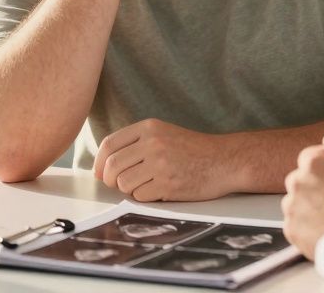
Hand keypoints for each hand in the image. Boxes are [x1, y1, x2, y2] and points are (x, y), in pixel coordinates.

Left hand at [93, 119, 230, 201]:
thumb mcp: (163, 134)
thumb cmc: (192, 150)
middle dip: (110, 180)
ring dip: (129, 189)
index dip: (99, 162)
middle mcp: (152, 143)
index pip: (109, 144)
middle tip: (119, 184)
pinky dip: (144, 197)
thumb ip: (135, 144)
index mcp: (148, 127)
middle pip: (112, 166)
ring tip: (145, 185)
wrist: (224, 161)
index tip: (99, 173)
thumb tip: (103, 167)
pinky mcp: (168, 184)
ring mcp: (160, 164)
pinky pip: (140, 196)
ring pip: (123, 183)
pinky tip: (158, 190)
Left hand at [282, 147, 323, 258]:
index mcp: (313, 163)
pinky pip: (297, 223)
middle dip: (318, 184)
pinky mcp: (291, 230)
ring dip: (312, 205)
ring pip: (299, 201)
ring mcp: (291, 208)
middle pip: (304, 178)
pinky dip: (308, 225)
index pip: (314, 154)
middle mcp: (296, 182)